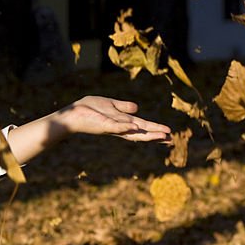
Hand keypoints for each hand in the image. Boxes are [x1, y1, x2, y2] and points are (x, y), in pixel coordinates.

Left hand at [56, 96, 171, 142]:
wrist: (73, 114)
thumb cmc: (89, 109)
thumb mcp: (110, 105)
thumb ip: (123, 107)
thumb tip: (137, 108)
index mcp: (122, 122)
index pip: (142, 127)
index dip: (155, 130)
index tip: (169, 134)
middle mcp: (119, 127)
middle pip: (141, 133)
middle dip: (156, 135)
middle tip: (171, 140)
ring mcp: (112, 127)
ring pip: (132, 132)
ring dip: (147, 134)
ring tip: (162, 136)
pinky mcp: (103, 125)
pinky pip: (116, 126)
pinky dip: (126, 127)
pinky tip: (137, 127)